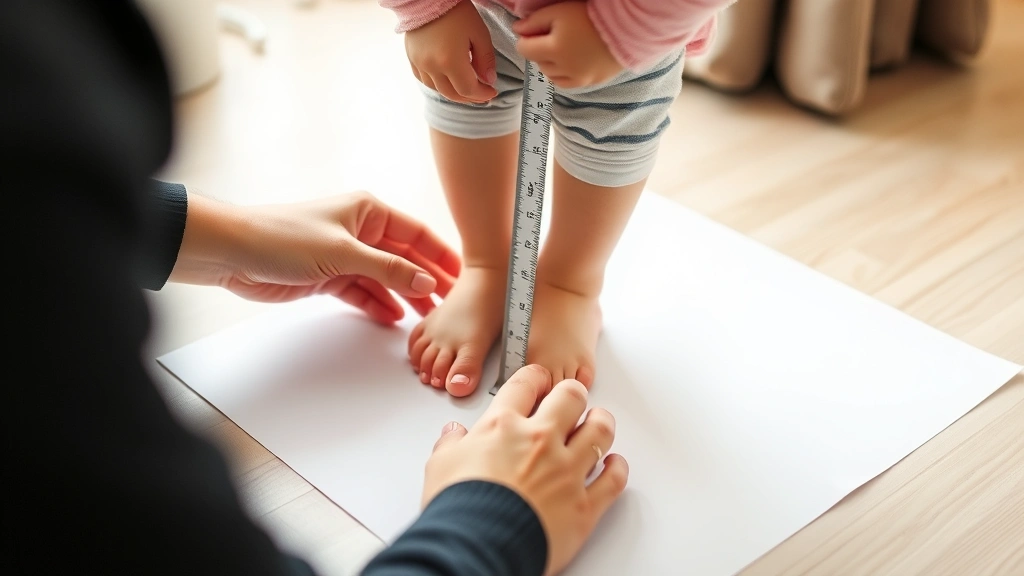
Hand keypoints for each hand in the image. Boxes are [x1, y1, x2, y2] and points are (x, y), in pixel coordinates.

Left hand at [170, 190, 460, 323]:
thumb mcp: (344, 253)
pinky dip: (378, 305)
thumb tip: (426, 282)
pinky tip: (393, 319)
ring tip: (428, 319)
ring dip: (405, 297)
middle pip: (405, 259)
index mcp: (369, 211)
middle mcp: (361, 231)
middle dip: (427, 281)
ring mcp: (345, 255)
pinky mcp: (329, 277)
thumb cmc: (283, 237)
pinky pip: (363, 292)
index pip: (417, 234)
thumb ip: (388, 270)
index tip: (464, 276)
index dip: (441, 255)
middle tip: (452, 305)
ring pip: (386, 279)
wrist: (233, 252)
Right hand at [405, 0, 496, 103]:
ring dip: (454, 93)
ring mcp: (420, 64)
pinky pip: (425, 80)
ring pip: (438, 90)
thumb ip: (486, 59)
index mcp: (450, 61)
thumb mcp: (479, 33)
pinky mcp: (412, 59)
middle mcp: (432, 67)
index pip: (468, 90)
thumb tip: (488, 80)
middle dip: (470, 97)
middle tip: (482, 94)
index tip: (492, 91)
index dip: (482, 94)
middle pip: (453, 94)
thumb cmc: (456, 12)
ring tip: (466, 88)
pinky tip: (448, 80)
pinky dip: (438, 85)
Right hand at [424, 365, 628, 574]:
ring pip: (600, 432)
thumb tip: (453, 434)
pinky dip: (617, 469)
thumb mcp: (440, 467)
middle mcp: (540, 441)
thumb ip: (451, 444)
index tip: (537, 381)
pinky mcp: (585, 504)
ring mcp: (567, 471)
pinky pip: (613, 479)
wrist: (476, 548)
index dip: (535, 377)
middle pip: (571, 397)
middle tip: (570, 400)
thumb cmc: (459, 508)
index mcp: (504, 426)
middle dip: (572, 395)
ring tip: (597, 423)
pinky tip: (614, 464)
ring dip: (600, 424)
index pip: (526, 383)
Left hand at [513, 2, 622, 88]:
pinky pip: (569, 83)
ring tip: (563, 48)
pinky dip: (565, 73)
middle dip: (540, 51)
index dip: (526, 38)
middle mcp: (564, 69)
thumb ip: (534, 21)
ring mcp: (579, 79)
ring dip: (551, 64)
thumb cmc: (592, 15)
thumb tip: (517, 29)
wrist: (629, 27)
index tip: (534, 30)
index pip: (524, 49)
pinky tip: (573, 60)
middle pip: (538, 63)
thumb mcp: (560, 11)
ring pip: (552, 76)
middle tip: (553, 36)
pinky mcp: (592, 83)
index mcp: (554, 50)